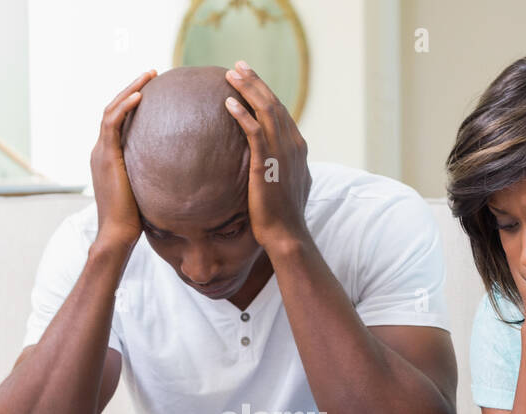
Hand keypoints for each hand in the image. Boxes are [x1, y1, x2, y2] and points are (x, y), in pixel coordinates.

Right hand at [90, 70, 155, 248]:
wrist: (117, 235)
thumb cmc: (134, 221)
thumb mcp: (144, 192)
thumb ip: (153, 177)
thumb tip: (178, 175)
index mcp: (108, 157)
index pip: (118, 121)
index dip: (132, 102)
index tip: (151, 91)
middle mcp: (100, 150)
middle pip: (113, 109)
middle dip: (132, 89)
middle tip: (152, 74)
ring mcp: (100, 152)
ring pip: (111, 110)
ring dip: (130, 90)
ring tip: (149, 75)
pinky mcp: (105, 157)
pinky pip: (113, 123)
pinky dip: (125, 107)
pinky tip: (141, 96)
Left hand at [223, 61, 311, 251]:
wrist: (286, 235)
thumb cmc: (283, 216)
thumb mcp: (287, 186)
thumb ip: (281, 168)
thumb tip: (271, 164)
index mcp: (298, 147)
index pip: (281, 112)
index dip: (265, 93)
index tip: (249, 80)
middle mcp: (293, 145)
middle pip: (274, 103)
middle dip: (255, 82)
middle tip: (238, 66)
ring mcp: (282, 153)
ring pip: (266, 110)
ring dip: (248, 89)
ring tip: (231, 74)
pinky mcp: (267, 163)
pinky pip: (253, 131)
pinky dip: (242, 114)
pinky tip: (228, 103)